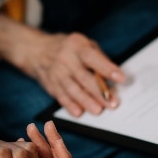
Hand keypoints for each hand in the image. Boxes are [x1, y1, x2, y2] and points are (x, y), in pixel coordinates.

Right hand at [0, 15, 126, 117]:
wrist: (36, 50)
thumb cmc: (68, 48)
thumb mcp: (83, 44)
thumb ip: (98, 58)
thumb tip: (113, 77)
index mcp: (76, 45)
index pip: (92, 57)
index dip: (107, 68)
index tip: (121, 78)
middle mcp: (65, 59)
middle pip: (83, 77)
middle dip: (99, 92)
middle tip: (112, 103)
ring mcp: (56, 72)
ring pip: (72, 89)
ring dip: (86, 101)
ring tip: (98, 110)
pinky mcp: (50, 84)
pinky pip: (61, 96)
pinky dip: (69, 105)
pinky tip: (78, 112)